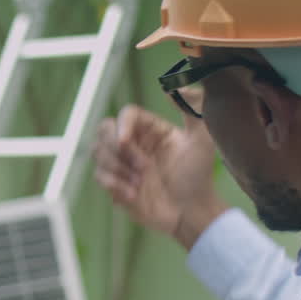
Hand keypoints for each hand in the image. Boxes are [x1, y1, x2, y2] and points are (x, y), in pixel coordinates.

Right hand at [93, 89, 228, 249]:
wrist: (192, 212)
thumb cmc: (199, 177)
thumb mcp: (202, 139)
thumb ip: (192, 109)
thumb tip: (173, 86)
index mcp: (151, 130)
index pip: (126, 115)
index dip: (122, 125)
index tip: (126, 141)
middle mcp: (134, 144)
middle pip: (104, 130)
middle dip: (117, 149)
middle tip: (142, 167)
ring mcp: (123, 165)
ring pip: (98, 152)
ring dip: (117, 168)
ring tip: (140, 183)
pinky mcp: (116, 184)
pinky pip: (99, 176)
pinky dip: (114, 184)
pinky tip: (133, 195)